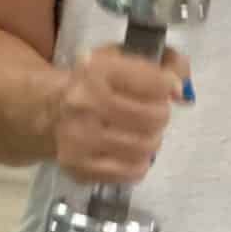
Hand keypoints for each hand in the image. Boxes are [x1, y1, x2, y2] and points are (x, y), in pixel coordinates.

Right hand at [52, 44, 191, 184]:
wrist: (49, 112)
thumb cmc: (94, 85)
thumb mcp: (122, 59)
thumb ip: (162, 63)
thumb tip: (180, 88)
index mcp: (96, 70)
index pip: (156, 83)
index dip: (167, 87)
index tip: (165, 89)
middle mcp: (85, 103)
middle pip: (154, 117)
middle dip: (160, 115)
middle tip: (152, 114)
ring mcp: (80, 138)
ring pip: (146, 146)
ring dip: (152, 139)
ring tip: (141, 132)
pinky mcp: (81, 167)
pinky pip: (133, 171)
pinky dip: (139, 162)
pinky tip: (130, 151)